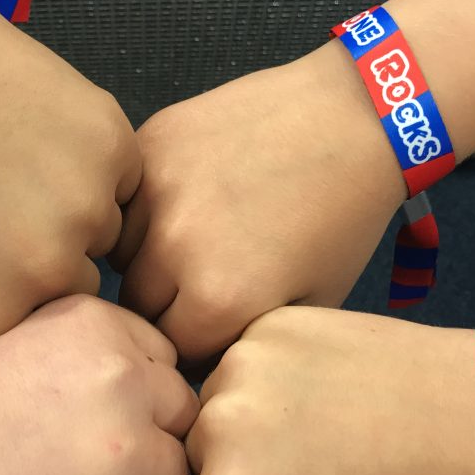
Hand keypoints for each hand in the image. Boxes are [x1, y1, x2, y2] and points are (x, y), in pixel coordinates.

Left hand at [0, 0, 140, 343]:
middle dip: (62, 249)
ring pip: (110, 226)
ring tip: (30, 156)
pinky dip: (100, 158)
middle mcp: (48, 274)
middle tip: (18, 196)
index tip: (7, 248)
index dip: (29, 285)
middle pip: (83, 280)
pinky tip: (53, 128)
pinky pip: (126, 175)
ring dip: (84, 201)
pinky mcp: (115, 149)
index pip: (41, 324)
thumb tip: (51, 299)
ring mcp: (87, 210)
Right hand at [0, 294, 199, 474]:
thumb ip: (84, 353)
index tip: (92, 417)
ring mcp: (134, 454)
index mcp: (93, 326)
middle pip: (180, 410)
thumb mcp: (13, 350)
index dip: (134, 393)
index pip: (162, 357)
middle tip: (87, 465)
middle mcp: (124, 379)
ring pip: (178, 472)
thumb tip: (143, 377)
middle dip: (147, 436)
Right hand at [111, 44, 405, 362]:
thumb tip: (202, 356)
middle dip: (168, 303)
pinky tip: (184, 199)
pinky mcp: (149, 142)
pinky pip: (126, 197)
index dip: (196, 341)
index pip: (174, 347)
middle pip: (139, 303)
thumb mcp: (312, 304)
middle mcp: (173, 247)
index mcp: (217, 298)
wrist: (351, 118)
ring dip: (148, 254)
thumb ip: (246, 339)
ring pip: (122, 249)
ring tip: (193, 237)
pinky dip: (144, 208)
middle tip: (203, 280)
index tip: (215, 324)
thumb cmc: (342, 217)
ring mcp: (155, 189)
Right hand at [178, 307, 474, 474]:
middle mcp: (216, 426)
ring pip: (216, 404)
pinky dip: (272, 374)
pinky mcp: (268, 325)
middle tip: (308, 467)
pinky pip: (246, 360)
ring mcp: (241, 365)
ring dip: (247, 417)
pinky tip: (322, 386)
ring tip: (317, 424)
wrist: (465, 418)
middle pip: (198, 457)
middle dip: (238, 468)